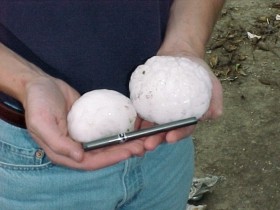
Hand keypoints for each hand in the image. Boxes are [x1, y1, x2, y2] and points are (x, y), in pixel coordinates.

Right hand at [23, 76, 145, 169]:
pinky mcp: (93, 124)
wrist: (41, 84)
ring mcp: (86, 135)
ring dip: (127, 142)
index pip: (91, 162)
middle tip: (144, 145)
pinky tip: (135, 125)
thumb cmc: (38, 103)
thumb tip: (79, 157)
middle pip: (104, 154)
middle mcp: (78, 147)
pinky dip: (122, 129)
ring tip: (145, 138)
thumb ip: (59, 143)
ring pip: (109, 143)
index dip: (111, 159)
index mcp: (65, 152)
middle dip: (125, 151)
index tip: (129, 151)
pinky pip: (109, 129)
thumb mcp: (42, 122)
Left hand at [135, 55, 222, 144]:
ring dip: (143, 133)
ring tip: (135, 138)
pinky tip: (131, 122)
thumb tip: (212, 115)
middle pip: (164, 130)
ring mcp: (158, 109)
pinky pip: (141, 110)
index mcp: (187, 116)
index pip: (183, 128)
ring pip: (150, 124)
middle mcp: (171, 116)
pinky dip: (136, 117)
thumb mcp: (212, 84)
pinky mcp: (147, 100)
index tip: (170, 138)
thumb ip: (215, 100)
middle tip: (148, 144)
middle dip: (156, 139)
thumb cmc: (198, 72)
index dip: (178, 135)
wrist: (181, 53)